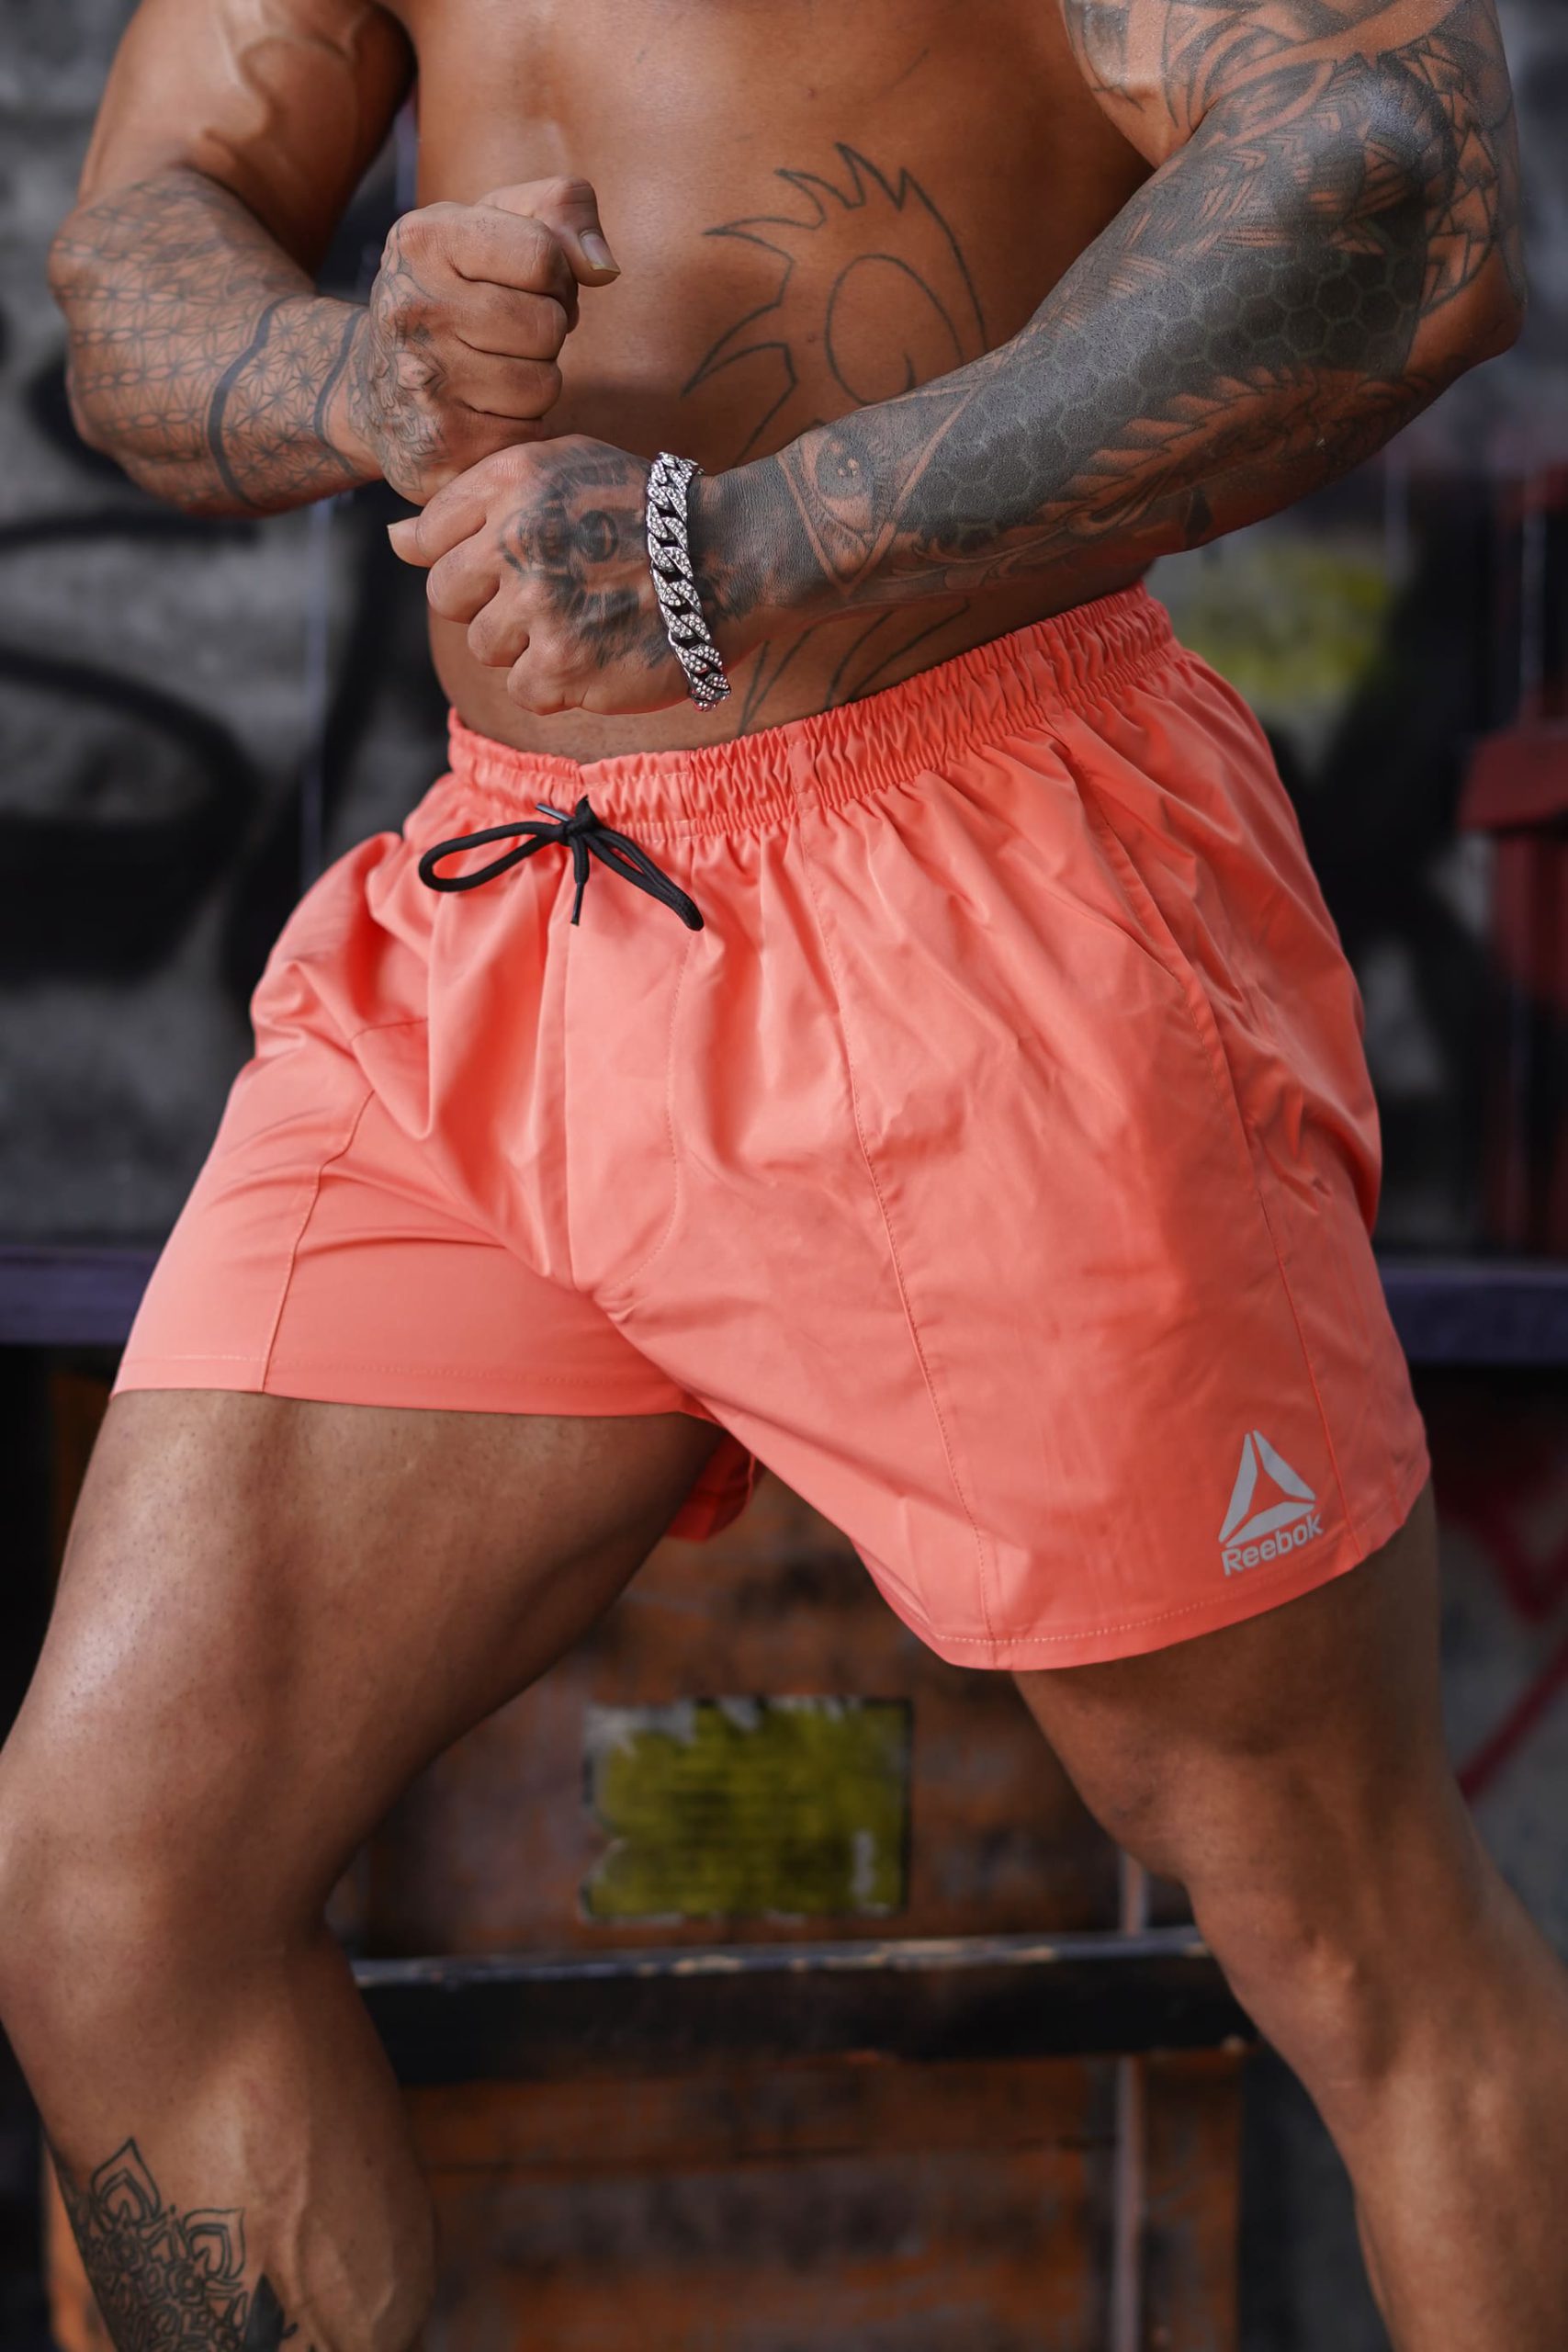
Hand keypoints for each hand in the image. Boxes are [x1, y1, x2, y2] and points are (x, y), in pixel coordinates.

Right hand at [336, 178, 618, 502]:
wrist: (370, 387)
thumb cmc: (455, 293)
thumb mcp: (495, 224)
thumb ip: (562, 210)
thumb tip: (604, 268)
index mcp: (424, 240)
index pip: (543, 256)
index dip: (556, 277)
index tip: (530, 287)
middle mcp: (412, 310)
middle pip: (547, 326)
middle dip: (546, 334)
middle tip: (511, 338)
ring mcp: (420, 385)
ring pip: (542, 386)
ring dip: (536, 383)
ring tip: (495, 374)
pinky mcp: (437, 451)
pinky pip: (527, 437)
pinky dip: (520, 428)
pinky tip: (484, 414)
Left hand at [389, 436, 734, 715]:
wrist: (728, 559)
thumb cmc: (640, 511)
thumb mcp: (558, 470)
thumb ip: (470, 500)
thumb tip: (394, 543)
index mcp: (512, 485)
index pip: (430, 540)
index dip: (471, 557)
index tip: (520, 560)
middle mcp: (519, 544)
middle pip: (448, 601)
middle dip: (490, 603)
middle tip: (551, 595)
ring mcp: (542, 612)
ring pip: (486, 649)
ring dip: (525, 644)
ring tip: (583, 621)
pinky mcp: (566, 671)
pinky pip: (524, 691)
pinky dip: (556, 683)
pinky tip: (597, 653)